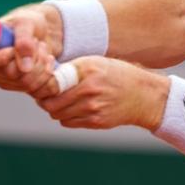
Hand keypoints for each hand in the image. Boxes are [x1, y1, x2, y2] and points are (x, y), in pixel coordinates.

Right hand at [0, 4, 62, 98]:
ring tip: (43, 49)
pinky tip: (48, 62)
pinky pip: (38, 90)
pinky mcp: (20, 87)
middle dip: (32, 59)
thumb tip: (24, 66)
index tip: (14, 49)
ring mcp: (4, 79)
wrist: (43, 32)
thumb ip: (23, 39)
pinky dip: (49, 76)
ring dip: (43, 65)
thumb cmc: (28, 23)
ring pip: (26, 83)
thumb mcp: (26, 23)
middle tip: (38, 43)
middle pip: (10, 74)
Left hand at [37, 56, 169, 130]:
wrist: (142, 95)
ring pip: (57, 114)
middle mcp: (89, 90)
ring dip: (55, 109)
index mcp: (87, 71)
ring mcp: (93, 109)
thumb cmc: (116, 74)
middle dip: (45, 100)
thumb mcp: (95, 62)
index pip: (51, 84)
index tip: (42, 84)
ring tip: (61, 101)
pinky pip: (68, 122)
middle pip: (51, 103)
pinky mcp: (96, 122)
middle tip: (46, 96)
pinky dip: (66, 117)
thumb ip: (72, 69)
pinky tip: (73, 108)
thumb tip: (46, 77)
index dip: (42, 86)